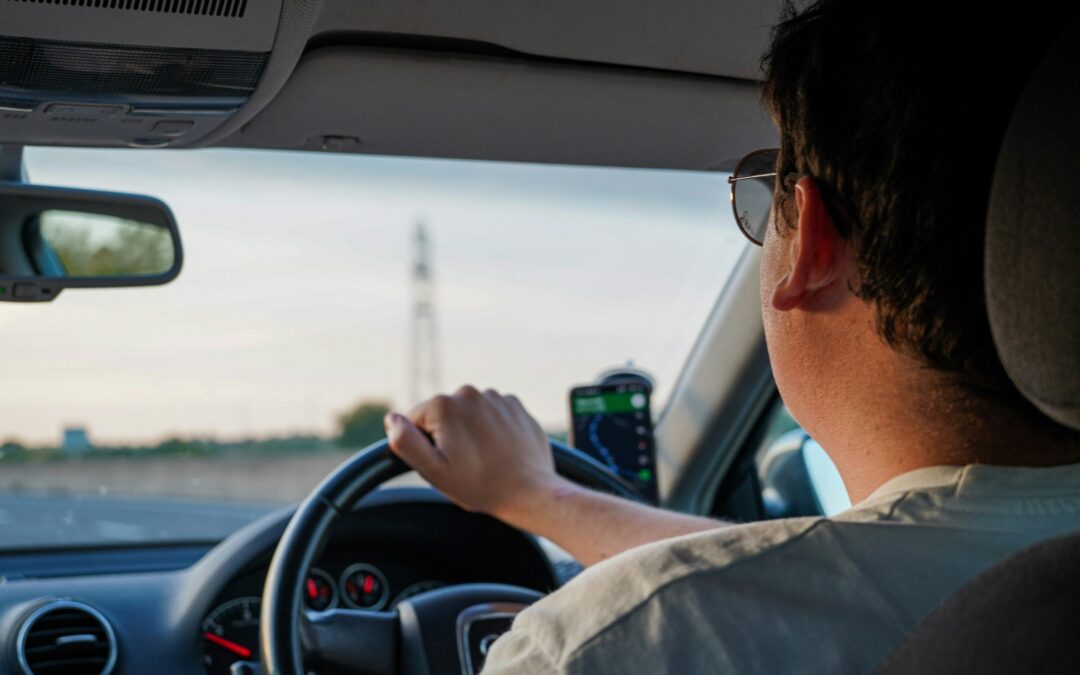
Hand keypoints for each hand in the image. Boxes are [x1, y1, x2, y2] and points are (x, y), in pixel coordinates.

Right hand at [384, 386, 568, 521]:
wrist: (530, 490)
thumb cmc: (480, 484)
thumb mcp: (433, 470)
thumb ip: (406, 442)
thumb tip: (392, 419)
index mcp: (444, 405)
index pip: (416, 420)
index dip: (425, 444)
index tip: (445, 461)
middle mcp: (469, 392)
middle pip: (443, 414)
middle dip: (448, 435)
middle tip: (465, 462)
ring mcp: (495, 397)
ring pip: (468, 413)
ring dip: (470, 430)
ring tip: (484, 457)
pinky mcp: (515, 405)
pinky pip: (492, 413)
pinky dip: (492, 427)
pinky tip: (499, 449)